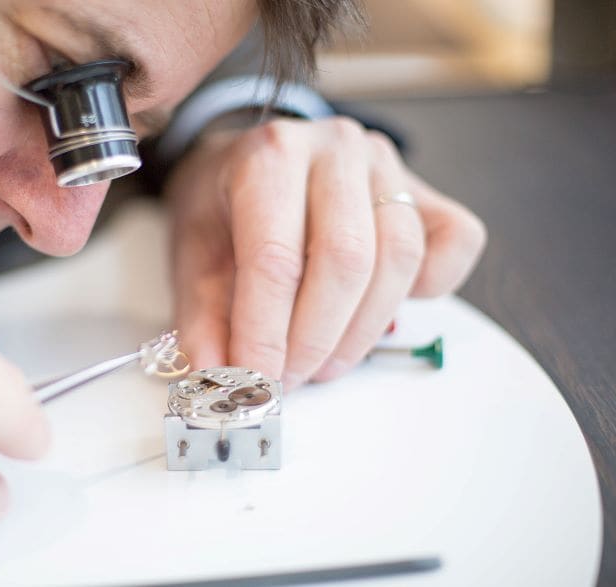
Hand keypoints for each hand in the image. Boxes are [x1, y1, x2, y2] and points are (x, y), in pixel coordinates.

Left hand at [165, 116, 485, 388]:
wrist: (247, 163)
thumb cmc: (222, 208)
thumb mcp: (192, 258)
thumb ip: (202, 319)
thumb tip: (217, 376)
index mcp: (269, 156)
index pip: (275, 258)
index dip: (266, 333)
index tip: (256, 382)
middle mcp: (334, 149)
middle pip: (346, 259)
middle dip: (316, 338)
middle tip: (289, 379)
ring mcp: (385, 164)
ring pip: (399, 258)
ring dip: (361, 331)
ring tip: (321, 363)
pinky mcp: (422, 188)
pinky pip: (453, 243)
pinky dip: (428, 290)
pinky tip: (378, 312)